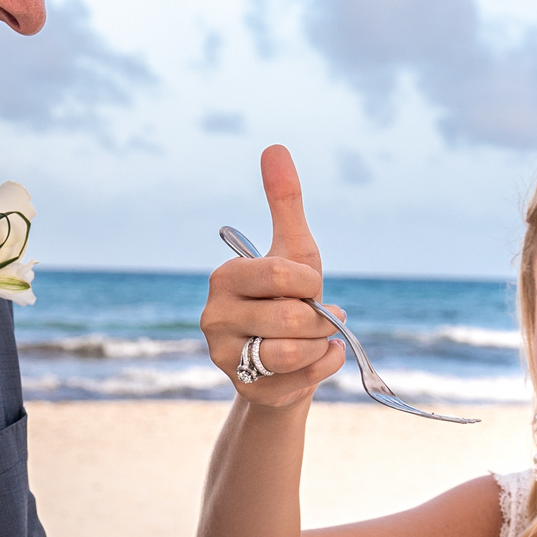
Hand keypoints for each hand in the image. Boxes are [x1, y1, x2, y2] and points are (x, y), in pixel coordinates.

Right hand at [199, 145, 351, 406]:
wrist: (289, 360)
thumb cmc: (290, 299)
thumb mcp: (293, 250)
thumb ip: (284, 201)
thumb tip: (275, 147)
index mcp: (224, 278)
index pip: (280, 276)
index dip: (310, 284)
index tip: (309, 288)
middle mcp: (213, 318)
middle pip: (288, 317)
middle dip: (319, 318)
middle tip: (321, 317)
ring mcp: (225, 358)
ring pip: (290, 353)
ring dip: (319, 344)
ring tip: (317, 339)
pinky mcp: (246, 390)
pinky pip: (300, 381)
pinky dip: (323, 366)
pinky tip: (317, 358)